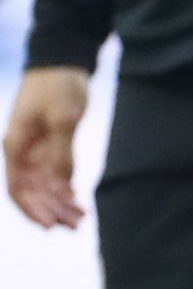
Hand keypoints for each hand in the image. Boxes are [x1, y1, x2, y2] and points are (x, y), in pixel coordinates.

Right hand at [5, 67, 84, 229]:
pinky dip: (65, 189)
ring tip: (81, 219)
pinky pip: (55, 174)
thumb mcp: (64, 117)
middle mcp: (22, 152)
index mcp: (16, 147)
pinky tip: (77, 201)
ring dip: (60, 203)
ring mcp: (36, 149)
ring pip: (45, 186)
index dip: (33, 209)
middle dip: (51, 211)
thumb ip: (61, 151)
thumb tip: (61, 183)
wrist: (63, 61)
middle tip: (75, 227)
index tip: (50, 225)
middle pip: (32, 191)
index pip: (19, 188)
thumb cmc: (58, 86)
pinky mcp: (50, 145)